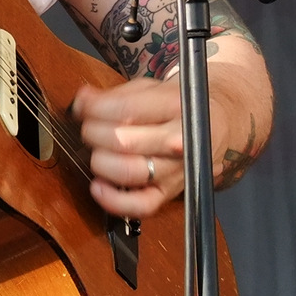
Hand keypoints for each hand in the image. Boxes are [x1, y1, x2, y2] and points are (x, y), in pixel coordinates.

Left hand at [71, 77, 184, 217]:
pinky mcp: (170, 193)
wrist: (214, 125)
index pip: (126, 110)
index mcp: (174, 106)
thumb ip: (115, 95)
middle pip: (125, 142)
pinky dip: (114, 201)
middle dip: (95, 134)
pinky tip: (98, 187)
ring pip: (130, 172)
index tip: (83, 108)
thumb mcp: (149, 89)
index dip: (95, 109)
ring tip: (96, 152)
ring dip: (101, 162)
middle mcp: (178, 139)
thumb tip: (82, 100)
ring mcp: (175, 170)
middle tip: (88, 129)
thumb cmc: (173, 106)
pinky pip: (141, 206)